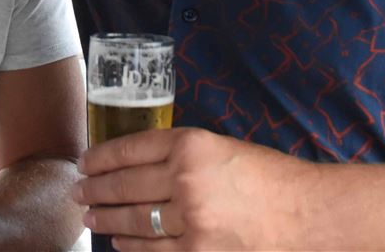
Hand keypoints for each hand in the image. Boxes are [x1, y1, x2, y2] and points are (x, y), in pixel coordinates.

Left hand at [73, 128, 314, 250]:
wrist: (307, 213)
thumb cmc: (268, 177)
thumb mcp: (220, 147)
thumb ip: (180, 154)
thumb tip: (135, 167)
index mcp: (191, 143)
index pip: (130, 149)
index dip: (100, 158)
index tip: (84, 163)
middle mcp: (186, 177)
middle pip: (124, 185)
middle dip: (94, 190)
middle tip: (78, 192)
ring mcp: (192, 218)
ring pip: (134, 220)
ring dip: (106, 219)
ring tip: (90, 218)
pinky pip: (154, 250)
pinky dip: (132, 247)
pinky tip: (120, 243)